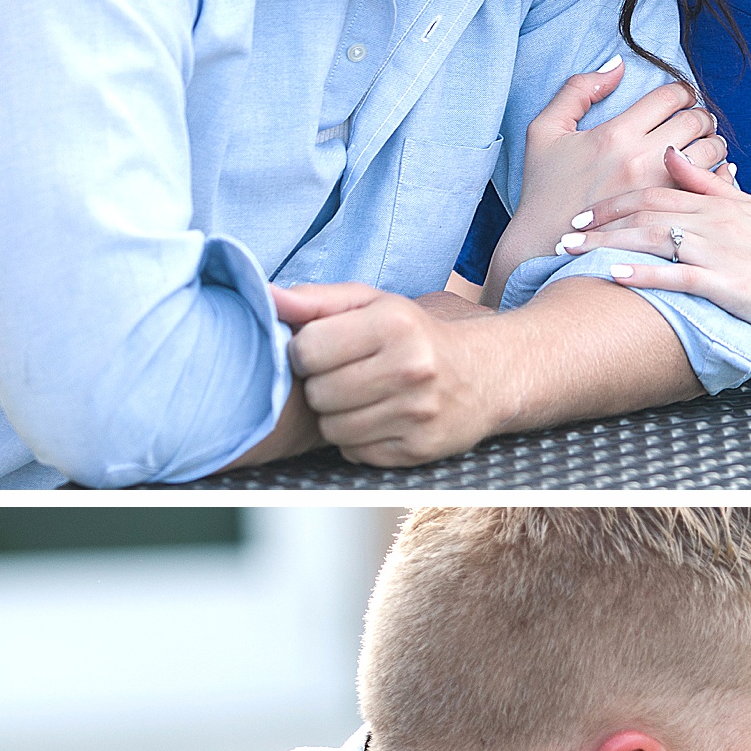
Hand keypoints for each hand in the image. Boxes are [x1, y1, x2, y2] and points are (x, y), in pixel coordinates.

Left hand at [273, 282, 502, 465]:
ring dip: (337, 417)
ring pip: (332, 429)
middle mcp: (409, 369)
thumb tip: (267, 298)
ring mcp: (417, 414)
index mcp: (393, 324)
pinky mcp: (419, 450)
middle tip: (345, 376)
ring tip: (361, 399)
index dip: (306, 352)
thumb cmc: (415, 335)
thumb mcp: (372, 304)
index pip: (307, 349)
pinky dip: (358, 441)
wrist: (484, 375)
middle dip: (322, 387)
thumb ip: (316, 300)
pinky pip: (355, 453)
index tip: (325, 350)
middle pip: (318, 393)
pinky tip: (379, 419)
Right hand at [486, 65, 730, 294]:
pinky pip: (710, 186)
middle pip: (696, 120)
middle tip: (697, 121)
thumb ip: (578, 90)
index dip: (682, 91)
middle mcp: (641, 159)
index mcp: (616, 133)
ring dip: (713, 143)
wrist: (544, 249)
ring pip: (710, 151)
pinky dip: (718, 175)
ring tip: (704, 145)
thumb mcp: (545, 131)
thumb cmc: (543, 190)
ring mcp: (659, 190)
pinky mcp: (670, 217)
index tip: (681, 98)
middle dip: (701, 115)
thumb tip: (617, 65)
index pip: (670, 96)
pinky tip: (708, 174)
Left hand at [580, 150, 750, 344]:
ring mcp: (722, 252)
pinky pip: (681, 277)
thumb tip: (671, 154)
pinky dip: (647, 275)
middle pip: (646, 211)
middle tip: (564, 232)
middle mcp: (716, 221)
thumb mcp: (749, 210)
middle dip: (601, 221)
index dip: (614, 200)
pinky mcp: (731, 285)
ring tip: (575, 252)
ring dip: (610, 244)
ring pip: (656, 239)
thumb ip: (708, 184)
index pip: (656, 191)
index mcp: (719, 202)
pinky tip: (616, 276)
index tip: (581, 213)